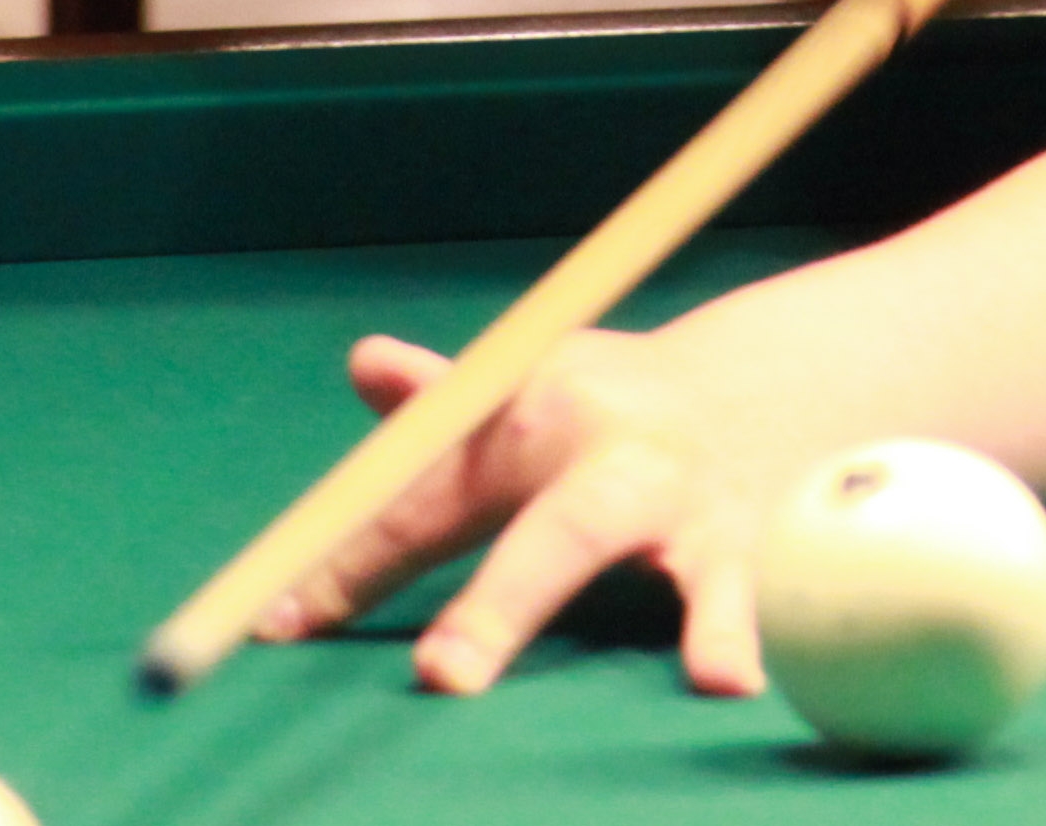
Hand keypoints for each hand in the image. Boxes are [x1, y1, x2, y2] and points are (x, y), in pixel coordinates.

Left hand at [253, 330, 782, 697]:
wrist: (766, 382)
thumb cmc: (605, 412)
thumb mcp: (523, 393)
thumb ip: (440, 406)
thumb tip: (362, 364)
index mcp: (540, 413)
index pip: (434, 496)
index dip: (353, 564)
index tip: (279, 626)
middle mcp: (619, 459)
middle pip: (558, 534)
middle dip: (506, 603)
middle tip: (443, 673)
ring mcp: (696, 509)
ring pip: (685, 565)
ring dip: (680, 614)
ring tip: (689, 672)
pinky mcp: (754, 553)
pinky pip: (749, 598)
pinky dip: (738, 637)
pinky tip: (731, 681)